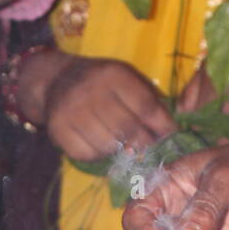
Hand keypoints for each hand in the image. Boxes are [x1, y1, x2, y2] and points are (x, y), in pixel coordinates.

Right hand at [19, 51, 174, 161]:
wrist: (57, 80)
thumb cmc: (102, 82)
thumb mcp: (127, 78)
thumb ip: (149, 99)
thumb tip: (170, 132)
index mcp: (113, 74)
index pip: (145, 106)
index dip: (162, 125)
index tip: (171, 136)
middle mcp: (90, 91)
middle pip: (128, 129)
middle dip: (145, 142)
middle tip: (149, 146)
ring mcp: (71, 112)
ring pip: (109, 146)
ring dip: (121, 150)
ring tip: (124, 144)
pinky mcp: (58, 130)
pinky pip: (88, 154)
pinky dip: (99, 155)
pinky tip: (102, 145)